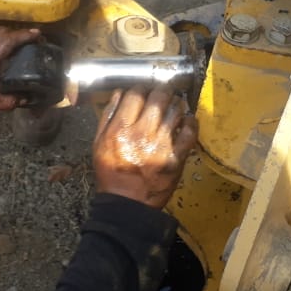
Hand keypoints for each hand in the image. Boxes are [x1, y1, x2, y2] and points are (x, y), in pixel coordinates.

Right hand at [93, 86, 198, 208]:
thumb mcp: (98, 144)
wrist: (127, 204)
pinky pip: (190, 132)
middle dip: (163, 89)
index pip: (135, 94)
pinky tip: (188, 119)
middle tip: (165, 90)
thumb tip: (119, 94)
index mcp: (120, 129)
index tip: (145, 88)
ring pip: (175, 111)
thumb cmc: (111, 174)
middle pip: (158, 98)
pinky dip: (191, 122)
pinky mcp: (176, 158)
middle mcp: (141, 134)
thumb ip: (107, 117)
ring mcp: (161, 145)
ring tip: (176, 103)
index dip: (142, 87)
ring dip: (177, 103)